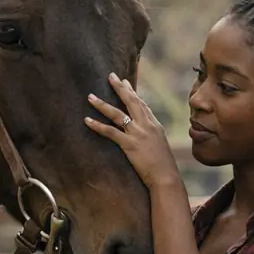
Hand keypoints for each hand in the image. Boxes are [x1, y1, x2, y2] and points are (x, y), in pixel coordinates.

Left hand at [85, 75, 182, 190]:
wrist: (166, 177)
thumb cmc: (164, 167)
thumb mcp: (161, 147)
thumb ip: (153, 137)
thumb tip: (146, 136)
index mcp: (155, 125)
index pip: (142, 104)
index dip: (132, 92)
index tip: (125, 82)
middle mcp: (147, 126)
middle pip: (131, 102)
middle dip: (120, 88)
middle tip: (110, 76)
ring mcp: (138, 134)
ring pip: (117, 114)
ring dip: (102, 104)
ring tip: (90, 96)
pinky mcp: (129, 145)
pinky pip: (110, 132)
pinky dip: (97, 125)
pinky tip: (87, 120)